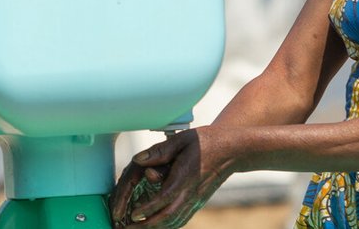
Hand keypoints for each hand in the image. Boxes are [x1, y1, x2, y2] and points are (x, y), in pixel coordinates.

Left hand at [107, 129, 232, 227]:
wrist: (231, 150)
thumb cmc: (205, 142)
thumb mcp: (182, 139)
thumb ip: (160, 151)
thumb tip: (139, 159)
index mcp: (185, 176)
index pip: (165, 197)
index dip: (149, 208)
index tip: (134, 214)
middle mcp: (191, 192)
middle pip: (168, 216)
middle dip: (147, 225)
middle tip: (127, 228)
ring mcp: (196, 200)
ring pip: (175, 221)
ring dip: (155, 228)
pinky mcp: (198, 202)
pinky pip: (182, 219)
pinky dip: (168, 226)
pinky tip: (156, 226)